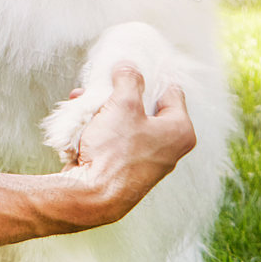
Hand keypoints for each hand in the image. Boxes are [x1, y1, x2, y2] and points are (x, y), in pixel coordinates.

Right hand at [69, 66, 195, 228]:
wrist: (91, 196)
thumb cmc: (115, 151)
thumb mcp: (123, 104)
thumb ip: (129, 79)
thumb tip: (128, 67)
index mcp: (180, 131)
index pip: (171, 91)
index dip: (151, 75)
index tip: (133, 65)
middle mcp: (169, 148)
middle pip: (145, 107)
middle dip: (119, 93)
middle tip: (104, 83)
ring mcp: (147, 160)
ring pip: (127, 122)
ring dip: (105, 109)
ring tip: (84, 99)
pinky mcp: (125, 169)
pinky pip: (115, 139)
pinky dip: (100, 127)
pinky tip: (80, 118)